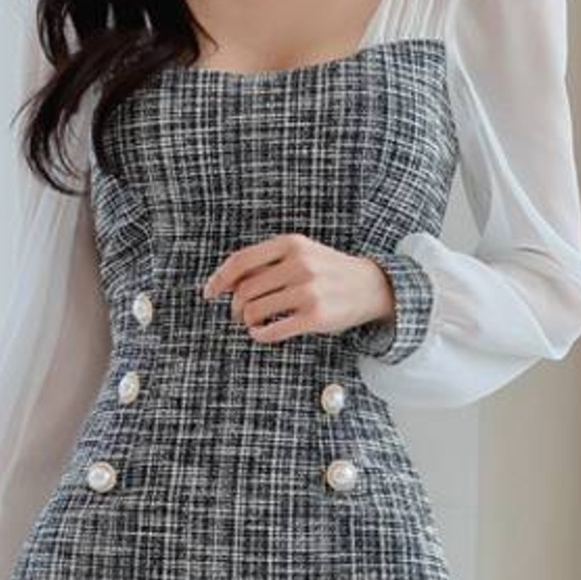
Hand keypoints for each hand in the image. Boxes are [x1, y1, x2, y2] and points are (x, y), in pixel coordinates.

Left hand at [201, 232, 393, 343]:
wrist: (370, 286)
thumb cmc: (327, 271)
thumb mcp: (301, 253)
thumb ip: (268, 262)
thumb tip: (227, 282)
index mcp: (291, 244)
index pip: (241, 261)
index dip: (219, 280)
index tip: (209, 293)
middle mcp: (300, 265)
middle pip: (244, 291)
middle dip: (235, 306)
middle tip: (239, 314)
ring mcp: (308, 291)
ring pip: (254, 311)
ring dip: (247, 321)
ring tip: (253, 322)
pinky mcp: (315, 317)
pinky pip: (271, 331)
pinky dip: (259, 335)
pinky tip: (260, 333)